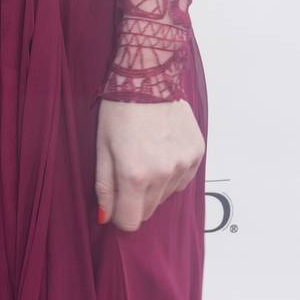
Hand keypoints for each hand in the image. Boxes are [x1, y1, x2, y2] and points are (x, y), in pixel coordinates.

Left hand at [94, 97, 204, 231]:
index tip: (116, 201)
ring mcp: (183, 163)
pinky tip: (162, 150)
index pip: (130, 222)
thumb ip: (104, 187)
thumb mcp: (102, 147)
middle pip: (150, 210)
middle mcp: (163, 173)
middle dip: (136, 199)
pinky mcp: (197, 152)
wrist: (149, 78)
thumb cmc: (119, 110)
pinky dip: (172, 172)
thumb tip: (106, 217)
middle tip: (128, 171)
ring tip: (146, 155)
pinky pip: (183, 179)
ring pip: (167, 195)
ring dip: (156, 185)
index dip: (119, 215)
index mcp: (134, 175)